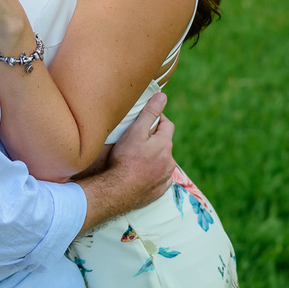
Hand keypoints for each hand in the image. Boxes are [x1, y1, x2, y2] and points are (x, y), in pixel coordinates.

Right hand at [104, 93, 175, 209]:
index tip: (145, 119)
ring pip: (163, 161)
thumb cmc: (125, 159)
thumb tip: (162, 96)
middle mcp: (170, 161)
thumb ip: (149, 113)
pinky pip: (160, 178)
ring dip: (154, 157)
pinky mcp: (159, 190)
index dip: (157, 119)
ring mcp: (165, 177)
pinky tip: (141, 174)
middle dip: (154, 139)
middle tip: (137, 139)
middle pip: (164, 144)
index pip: (167, 125)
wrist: (118, 191)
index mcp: (165, 144)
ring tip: (137, 158)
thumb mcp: (135, 131)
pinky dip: (153, 174)